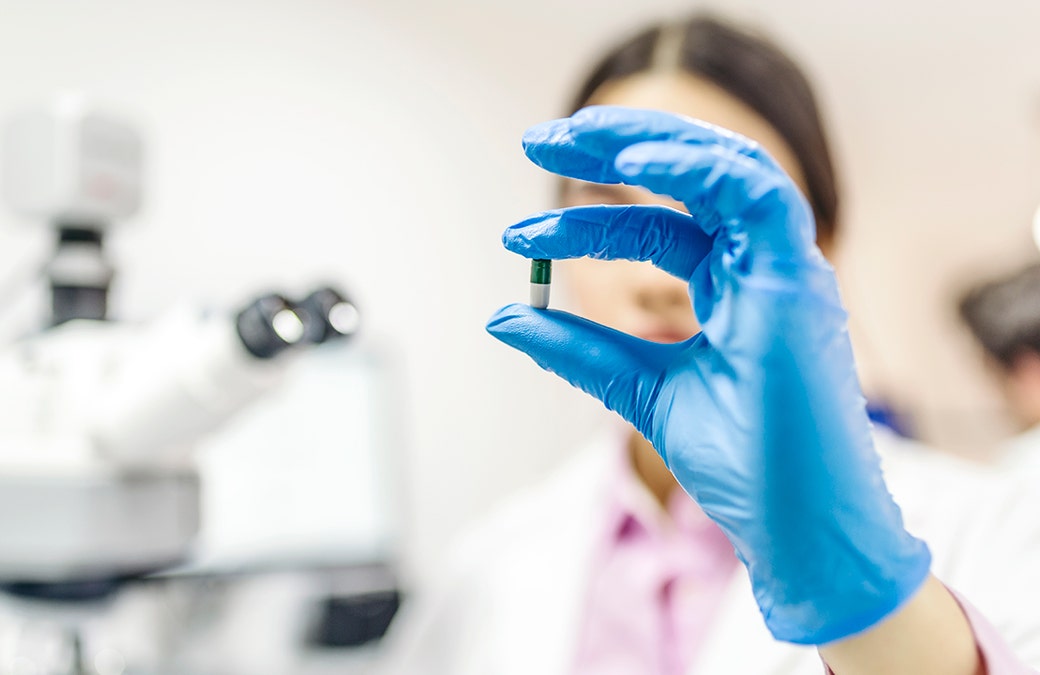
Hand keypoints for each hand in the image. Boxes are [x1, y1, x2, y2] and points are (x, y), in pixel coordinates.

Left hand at [486, 106, 930, 644]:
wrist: (796, 527)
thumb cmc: (743, 463)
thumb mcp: (640, 390)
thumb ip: (579, 350)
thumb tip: (503, 318)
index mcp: (734, 287)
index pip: (658, 226)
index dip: (587, 222)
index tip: (518, 238)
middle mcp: (762, 268)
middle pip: (693, 178)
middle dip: (615, 149)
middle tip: (539, 139)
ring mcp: (785, 270)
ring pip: (727, 167)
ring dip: (649, 142)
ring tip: (574, 137)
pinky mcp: (798, 282)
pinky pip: (756, 194)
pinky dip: (697, 168)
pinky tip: (632, 164)